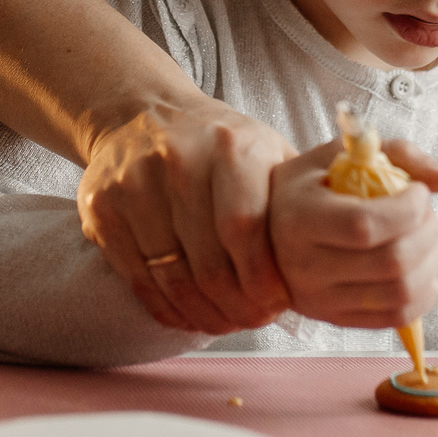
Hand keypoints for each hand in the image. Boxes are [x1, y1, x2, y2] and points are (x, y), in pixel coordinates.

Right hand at [77, 101, 296, 334]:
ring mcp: (133, 185)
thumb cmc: (220, 145)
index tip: (275, 305)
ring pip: (171, 277)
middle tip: (252, 321)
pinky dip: (165, 307)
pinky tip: (188, 314)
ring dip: (203, 314)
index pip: (244, 230)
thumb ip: (296, 197)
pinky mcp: (102, 208)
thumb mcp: (266, 150)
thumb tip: (336, 255)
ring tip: (225, 323)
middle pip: (208, 263)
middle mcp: (177, 162)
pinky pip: (137, 278)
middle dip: (236, 307)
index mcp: (229, 146)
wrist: (142, 113)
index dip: (261, 280)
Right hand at [267, 138, 437, 328]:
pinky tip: (421, 268)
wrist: (273, 226)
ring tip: (424, 239)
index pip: (365, 225)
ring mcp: (320, 299)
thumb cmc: (315, 184)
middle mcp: (304, 265)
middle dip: (427, 232)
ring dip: (430, 261)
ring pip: (400, 292)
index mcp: (300, 218)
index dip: (407, 209)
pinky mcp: (336, 319)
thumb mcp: (343, 154)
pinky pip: (397, 317)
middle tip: (425, 213)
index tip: (418, 191)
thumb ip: (400, 155)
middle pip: (391, 261)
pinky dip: (425, 293)